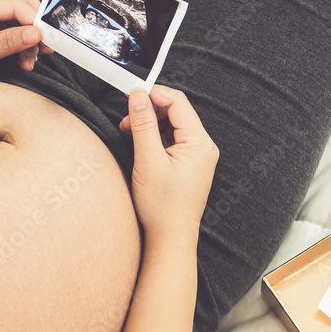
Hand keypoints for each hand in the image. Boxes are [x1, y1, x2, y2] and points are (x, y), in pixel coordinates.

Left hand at [0, 0, 53, 82]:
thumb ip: (6, 42)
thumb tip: (36, 34)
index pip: (16, 4)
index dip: (36, 20)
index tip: (49, 40)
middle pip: (22, 8)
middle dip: (36, 29)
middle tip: (46, 50)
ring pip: (20, 22)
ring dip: (29, 41)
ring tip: (29, 63)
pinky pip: (11, 33)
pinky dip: (20, 46)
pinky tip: (22, 62)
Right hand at [120, 85, 218, 242]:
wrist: (170, 237)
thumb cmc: (162, 207)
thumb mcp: (148, 161)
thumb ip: (143, 125)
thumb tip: (138, 97)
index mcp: (199, 143)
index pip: (178, 102)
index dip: (154, 94)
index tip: (132, 94)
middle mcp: (203, 147)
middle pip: (176, 112)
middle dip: (150, 110)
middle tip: (127, 118)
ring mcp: (197, 156)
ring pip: (172, 125)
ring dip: (150, 124)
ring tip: (129, 132)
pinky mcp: (189, 164)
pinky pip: (172, 140)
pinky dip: (155, 137)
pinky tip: (140, 144)